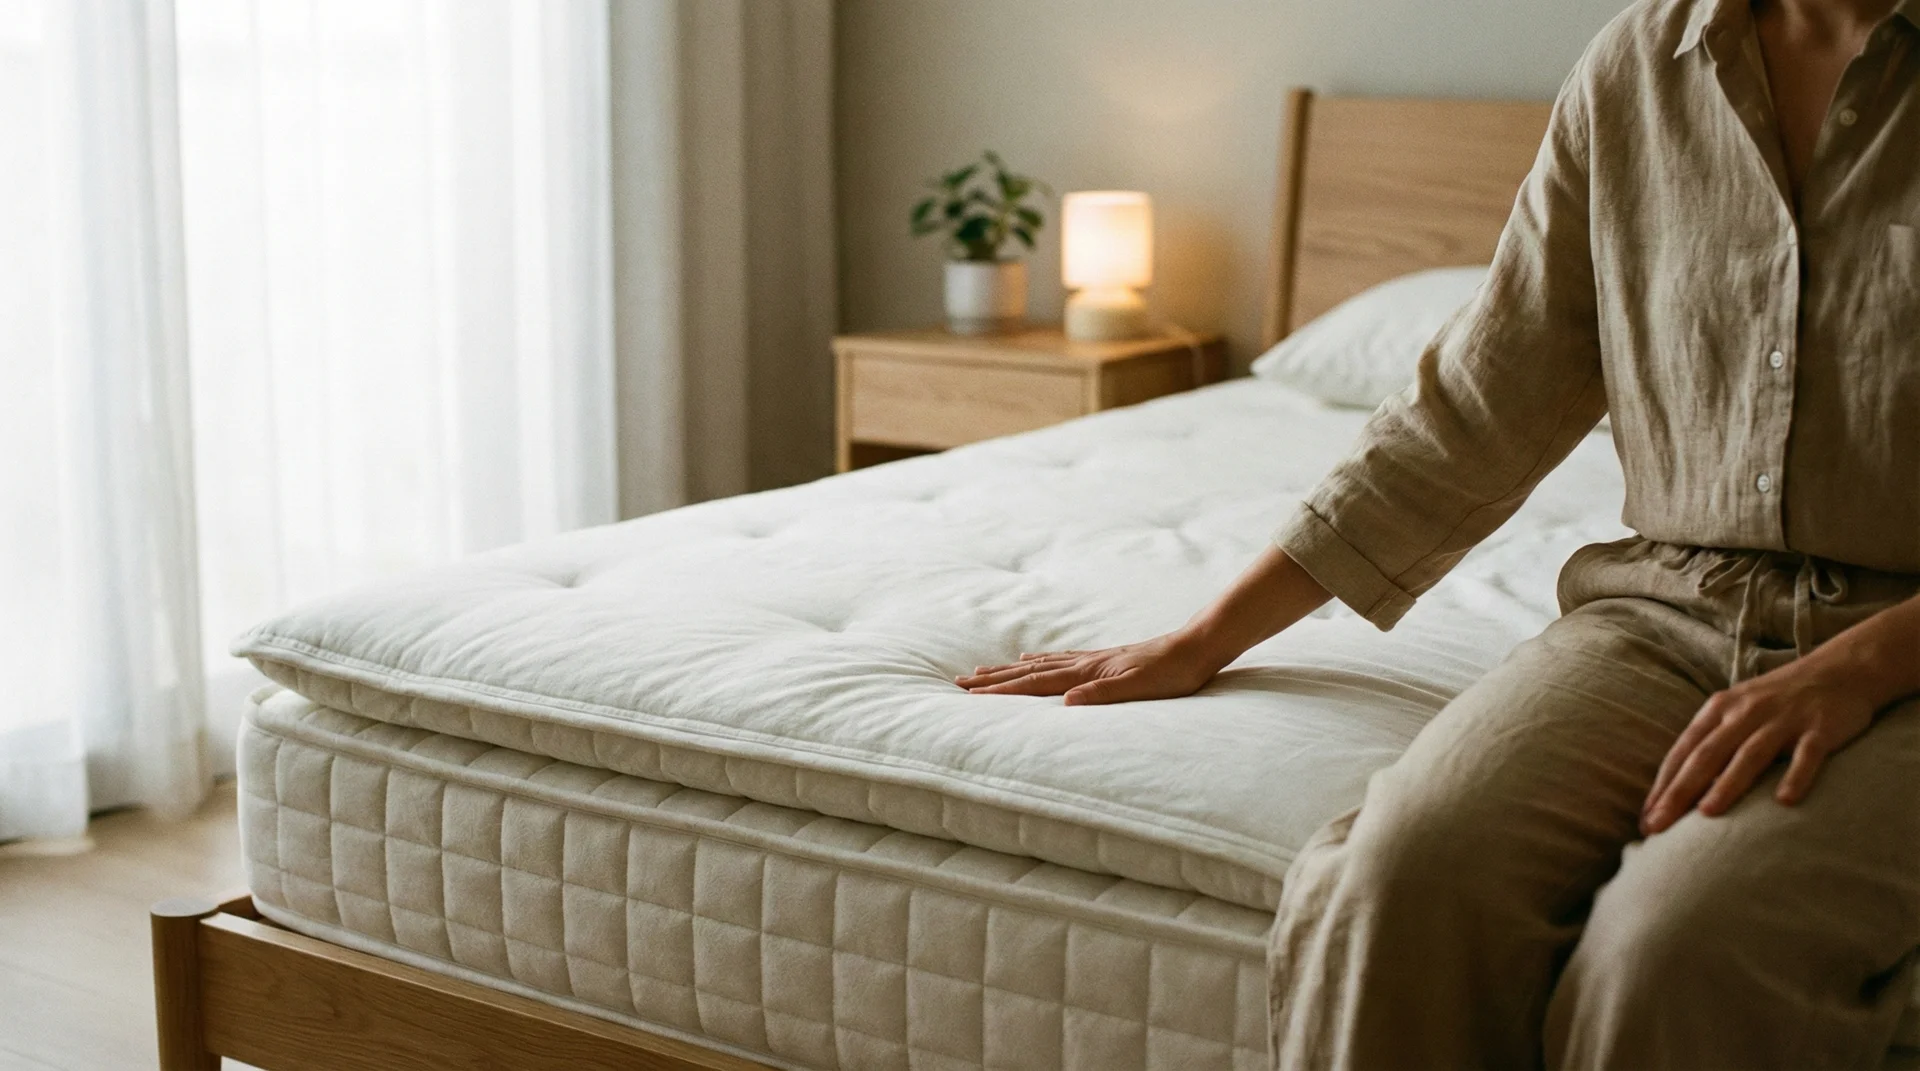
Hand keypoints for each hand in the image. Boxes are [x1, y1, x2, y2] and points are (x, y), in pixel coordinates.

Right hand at [955, 630, 1230, 704]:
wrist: (1197, 647)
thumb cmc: (1172, 674)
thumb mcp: (1140, 688)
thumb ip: (1103, 695)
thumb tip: (1066, 703)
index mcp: (1087, 673)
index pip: (1035, 684)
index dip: (1000, 690)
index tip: (969, 694)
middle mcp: (1083, 663)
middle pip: (1028, 671)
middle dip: (993, 678)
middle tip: (960, 681)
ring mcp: (1092, 659)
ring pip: (1039, 664)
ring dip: (1009, 669)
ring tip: (983, 669)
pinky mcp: (1104, 658)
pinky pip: (1059, 659)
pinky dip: (1038, 661)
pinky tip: (1033, 659)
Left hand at [1640, 659, 1878, 835]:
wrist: (1840, 670)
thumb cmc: (1777, 701)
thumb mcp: (1738, 713)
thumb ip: (1713, 744)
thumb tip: (1680, 790)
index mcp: (1718, 710)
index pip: (1684, 751)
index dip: (1663, 785)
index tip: (1646, 819)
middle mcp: (1745, 713)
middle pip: (1707, 755)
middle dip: (1679, 791)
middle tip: (1659, 825)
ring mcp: (1783, 720)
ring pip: (1749, 754)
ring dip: (1727, 784)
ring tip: (1706, 814)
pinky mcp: (1820, 728)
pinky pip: (1806, 755)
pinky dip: (1796, 776)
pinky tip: (1784, 801)